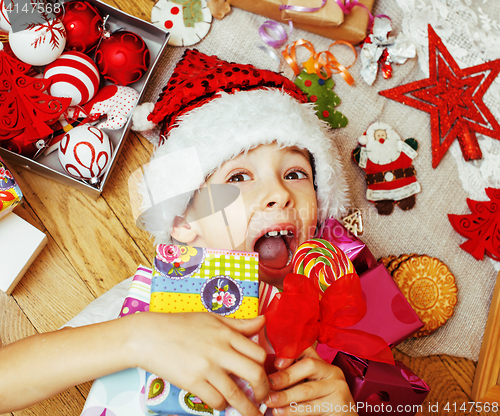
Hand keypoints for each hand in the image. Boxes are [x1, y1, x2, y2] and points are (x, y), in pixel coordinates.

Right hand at [129, 312, 268, 415]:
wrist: (149, 336)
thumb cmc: (180, 325)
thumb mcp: (212, 319)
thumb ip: (239, 324)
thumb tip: (263, 321)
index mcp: (226, 334)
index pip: (258, 353)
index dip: (266, 367)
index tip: (265, 375)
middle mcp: (220, 351)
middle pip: (255, 374)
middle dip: (263, 390)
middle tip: (263, 398)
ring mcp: (207, 368)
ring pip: (237, 394)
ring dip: (247, 408)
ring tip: (252, 414)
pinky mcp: (192, 383)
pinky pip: (216, 400)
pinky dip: (221, 405)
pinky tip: (221, 403)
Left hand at [264, 347, 357, 415]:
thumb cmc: (320, 403)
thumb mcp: (308, 386)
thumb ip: (294, 378)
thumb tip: (268, 378)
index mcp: (322, 363)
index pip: (306, 350)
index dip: (290, 352)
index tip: (275, 363)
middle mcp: (332, 371)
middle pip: (307, 366)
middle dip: (285, 375)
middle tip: (268, 385)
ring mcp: (337, 387)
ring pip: (307, 389)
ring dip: (285, 396)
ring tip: (270, 401)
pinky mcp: (338, 404)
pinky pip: (311, 406)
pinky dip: (292, 410)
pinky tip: (280, 411)